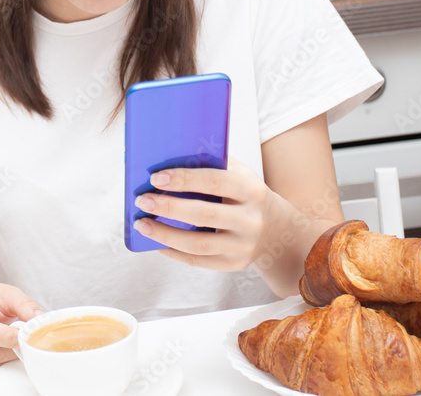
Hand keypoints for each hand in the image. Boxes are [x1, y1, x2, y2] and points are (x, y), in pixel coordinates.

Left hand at [133, 156, 283, 270]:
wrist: (278, 230)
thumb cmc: (248, 195)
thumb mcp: (241, 175)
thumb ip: (214, 164)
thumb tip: (172, 155)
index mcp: (252, 190)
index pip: (214, 181)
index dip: (184, 179)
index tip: (156, 178)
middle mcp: (251, 220)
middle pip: (203, 214)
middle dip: (168, 207)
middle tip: (143, 200)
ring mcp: (243, 245)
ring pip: (198, 244)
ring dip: (165, 235)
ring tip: (142, 224)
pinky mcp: (235, 264)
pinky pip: (199, 261)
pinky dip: (174, 253)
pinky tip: (157, 243)